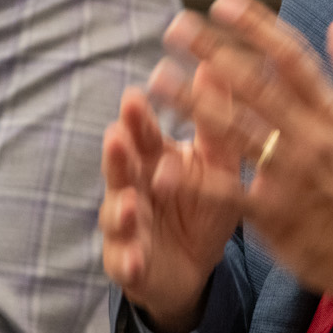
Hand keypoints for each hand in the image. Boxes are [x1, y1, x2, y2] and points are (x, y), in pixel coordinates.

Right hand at [100, 80, 246, 332]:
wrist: (195, 266)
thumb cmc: (201, 205)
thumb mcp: (216, 166)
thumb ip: (213, 124)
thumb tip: (213, 66)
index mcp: (152, 160)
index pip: (142, 135)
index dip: (136, 119)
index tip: (134, 98)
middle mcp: (130, 188)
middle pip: (120, 168)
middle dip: (117, 155)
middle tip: (117, 137)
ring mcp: (124, 227)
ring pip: (116, 215)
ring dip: (120, 209)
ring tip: (128, 202)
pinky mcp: (127, 264)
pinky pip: (126, 263)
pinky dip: (129, 261)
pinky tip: (135, 260)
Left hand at [167, 0, 332, 332]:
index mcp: (331, 114)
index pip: (292, 59)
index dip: (257, 28)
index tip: (224, 3)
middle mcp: (309, 138)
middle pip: (256, 86)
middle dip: (214, 53)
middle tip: (175, 27)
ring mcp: (290, 176)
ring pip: (235, 132)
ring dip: (193, 104)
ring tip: (158, 79)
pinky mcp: (273, 215)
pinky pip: (228, 194)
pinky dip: (195, 181)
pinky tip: (162, 167)